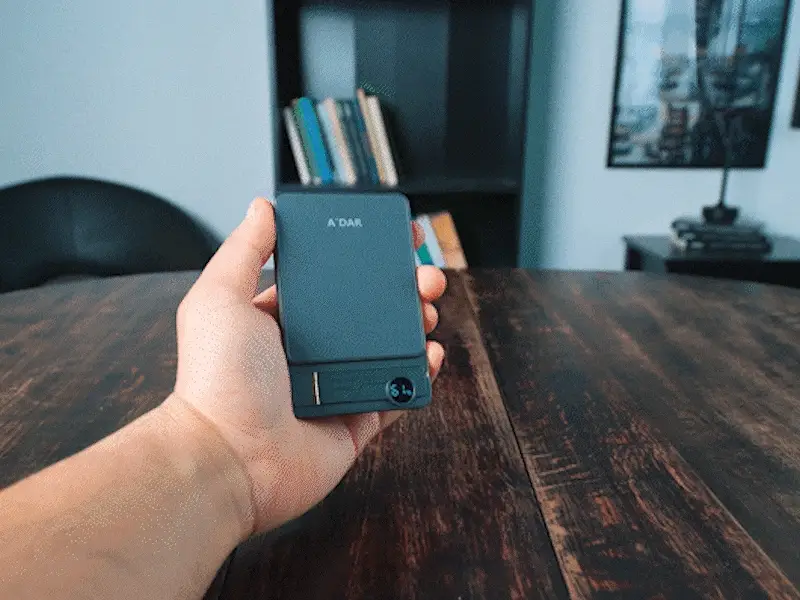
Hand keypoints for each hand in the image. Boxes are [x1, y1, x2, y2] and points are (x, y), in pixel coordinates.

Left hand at [165, 197, 445, 536]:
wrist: (229, 457)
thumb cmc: (217, 378)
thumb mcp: (221, 298)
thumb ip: (245, 250)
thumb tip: (262, 207)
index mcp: (280, 319)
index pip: (329, 282)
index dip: (361, 261)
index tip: (390, 241)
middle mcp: (309, 351)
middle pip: (367, 313)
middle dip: (400, 290)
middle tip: (424, 275)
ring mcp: (335, 386)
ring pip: (388, 349)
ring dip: (415, 325)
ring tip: (428, 309)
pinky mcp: (356, 421)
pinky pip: (397, 393)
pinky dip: (418, 374)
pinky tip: (429, 354)